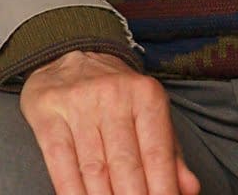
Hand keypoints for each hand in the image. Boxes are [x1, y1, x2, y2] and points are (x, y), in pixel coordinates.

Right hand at [20, 51, 200, 194]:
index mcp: (145, 95)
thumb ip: (171, 154)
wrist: (70, 56)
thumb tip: (189, 189)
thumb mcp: (149, 115)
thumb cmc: (117, 96)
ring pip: (94, 168)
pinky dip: (72, 191)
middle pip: (125, 165)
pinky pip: (60, 162)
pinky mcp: (48, 114)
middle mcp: (112, 95)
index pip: (157, 154)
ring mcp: (78, 104)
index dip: (162, 190)